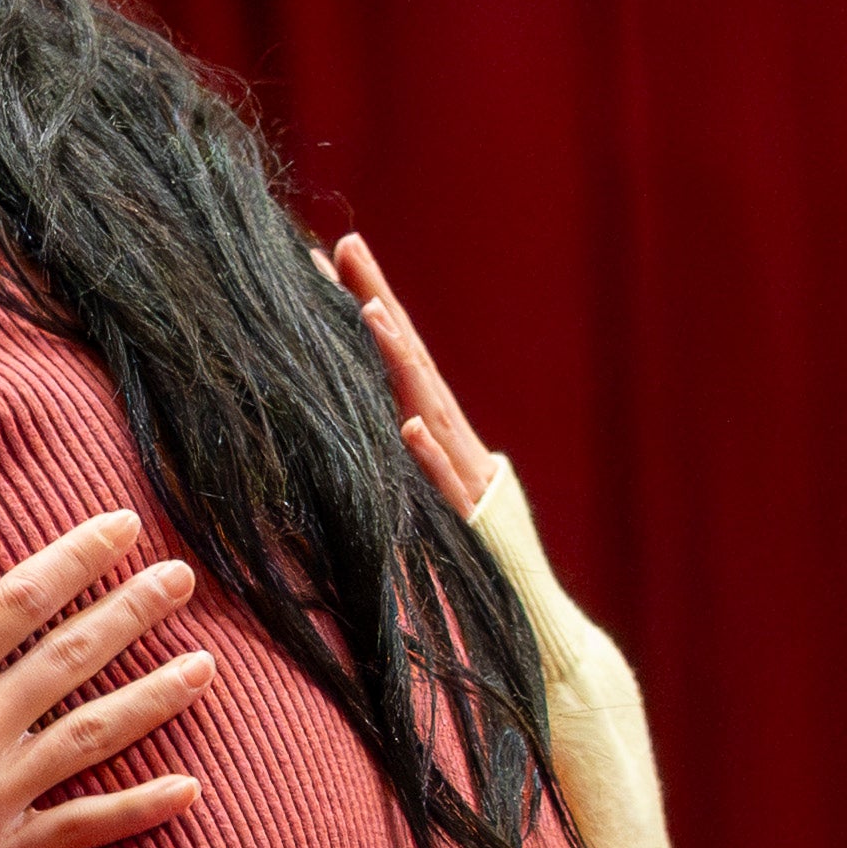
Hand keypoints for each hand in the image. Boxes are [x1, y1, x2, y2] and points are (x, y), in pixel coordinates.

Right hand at [0, 509, 215, 847]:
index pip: (23, 598)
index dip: (79, 559)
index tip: (124, 529)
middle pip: (75, 654)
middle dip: (135, 610)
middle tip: (184, 579)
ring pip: (96, 733)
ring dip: (157, 696)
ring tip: (207, 666)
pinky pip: (86, 826)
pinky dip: (139, 808)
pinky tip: (189, 789)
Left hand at [325, 231, 501, 520]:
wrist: (520, 601)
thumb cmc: (461, 542)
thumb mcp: (416, 483)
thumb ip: (389, 443)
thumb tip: (345, 409)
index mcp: (432, 424)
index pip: (394, 353)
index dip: (364, 302)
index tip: (326, 255)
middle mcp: (447, 435)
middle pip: (409, 358)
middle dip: (378, 299)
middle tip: (347, 246)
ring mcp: (461, 473)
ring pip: (426, 407)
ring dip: (399, 359)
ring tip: (368, 312)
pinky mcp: (467, 519)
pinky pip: (444, 486)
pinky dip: (429, 456)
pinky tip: (409, 428)